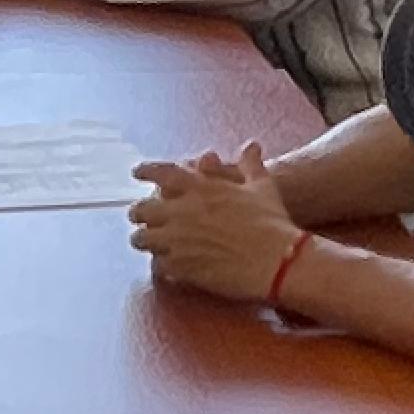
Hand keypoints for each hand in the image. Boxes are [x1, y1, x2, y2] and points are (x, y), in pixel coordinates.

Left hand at [128, 146, 304, 301]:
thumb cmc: (273, 222)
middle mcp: (181, 212)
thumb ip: (251, 165)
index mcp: (199, 188)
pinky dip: (160, 263)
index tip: (136, 172)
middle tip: (139, 216)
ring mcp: (177, 241)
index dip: (145, 170)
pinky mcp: (181, 267)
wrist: (278, 262)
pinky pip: (157, 264)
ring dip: (143, 239)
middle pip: (141, 209)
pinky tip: (167, 264)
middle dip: (138, 212)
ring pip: (142, 239)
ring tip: (146, 241)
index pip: (161, 173)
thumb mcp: (262, 187)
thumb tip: (252, 146)